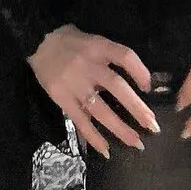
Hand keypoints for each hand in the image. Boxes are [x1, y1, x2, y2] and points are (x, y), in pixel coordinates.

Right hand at [27, 24, 160, 158]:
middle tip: (152, 125)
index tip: (149, 87)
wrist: (38, 41)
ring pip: (100, 108)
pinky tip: (106, 150)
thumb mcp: (93, 39)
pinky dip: (93, 136)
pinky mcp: (61, 98)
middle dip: (136, 107)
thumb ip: (110, 56)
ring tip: (136, 143)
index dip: (140, 72)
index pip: (124, 56)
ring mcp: (74, 83)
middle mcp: (87, 65)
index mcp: (98, 46)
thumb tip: (137, 79)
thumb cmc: (71, 40)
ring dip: (119, 128)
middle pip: (116, 86)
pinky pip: (80, 120)